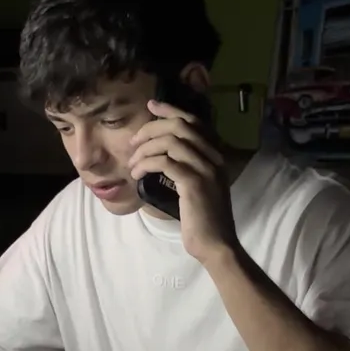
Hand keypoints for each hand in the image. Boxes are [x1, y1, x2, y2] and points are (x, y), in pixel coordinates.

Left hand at [128, 100, 236, 262]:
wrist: (215, 244)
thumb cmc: (203, 219)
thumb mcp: (198, 187)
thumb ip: (188, 167)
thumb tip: (161, 154)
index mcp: (216, 155)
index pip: (194, 121)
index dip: (171, 110)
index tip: (151, 106)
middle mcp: (215, 157)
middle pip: (179, 126)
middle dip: (151, 129)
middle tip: (133, 141)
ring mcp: (206, 169)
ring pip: (170, 142)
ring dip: (144, 149)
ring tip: (132, 163)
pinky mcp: (194, 184)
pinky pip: (165, 162)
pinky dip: (145, 164)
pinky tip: (137, 175)